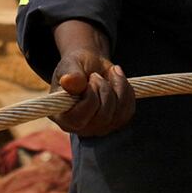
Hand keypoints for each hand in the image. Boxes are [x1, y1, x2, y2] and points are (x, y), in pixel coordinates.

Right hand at [49, 20, 133, 135]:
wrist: (91, 66)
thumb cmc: (76, 66)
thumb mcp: (70, 64)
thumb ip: (70, 74)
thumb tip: (69, 82)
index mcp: (63, 118)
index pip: (79, 119)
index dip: (90, 97)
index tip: (89, 80)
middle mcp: (80, 128)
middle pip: (103, 116)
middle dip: (104, 89)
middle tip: (96, 75)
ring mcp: (99, 127)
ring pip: (119, 113)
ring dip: (117, 87)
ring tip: (108, 74)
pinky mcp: (115, 122)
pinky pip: (128, 110)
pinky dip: (127, 90)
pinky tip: (117, 79)